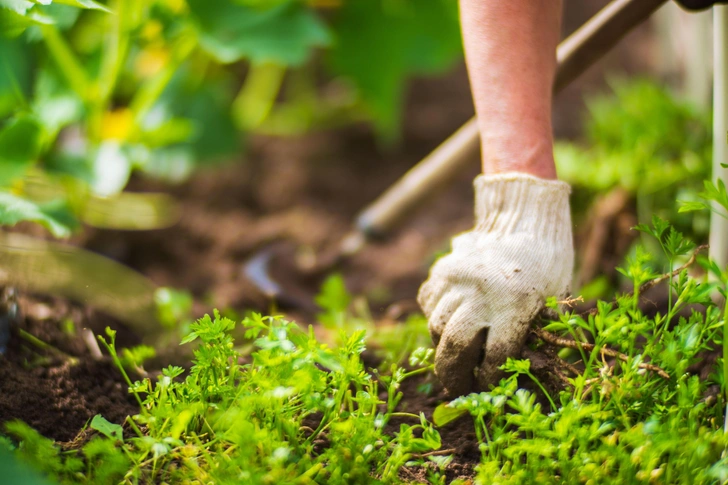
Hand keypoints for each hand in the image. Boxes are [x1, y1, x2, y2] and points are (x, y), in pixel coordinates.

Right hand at [417, 173, 573, 395]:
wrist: (523, 219)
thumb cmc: (547, 266)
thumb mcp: (551, 302)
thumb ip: (531, 336)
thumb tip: (509, 374)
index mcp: (515, 303)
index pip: (495, 355)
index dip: (490, 379)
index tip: (489, 388)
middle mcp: (481, 291)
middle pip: (455, 345)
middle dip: (453, 374)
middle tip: (457, 387)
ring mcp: (457, 278)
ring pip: (437, 325)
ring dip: (443, 346)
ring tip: (453, 356)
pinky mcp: (442, 270)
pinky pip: (429, 303)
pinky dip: (435, 318)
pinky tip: (447, 323)